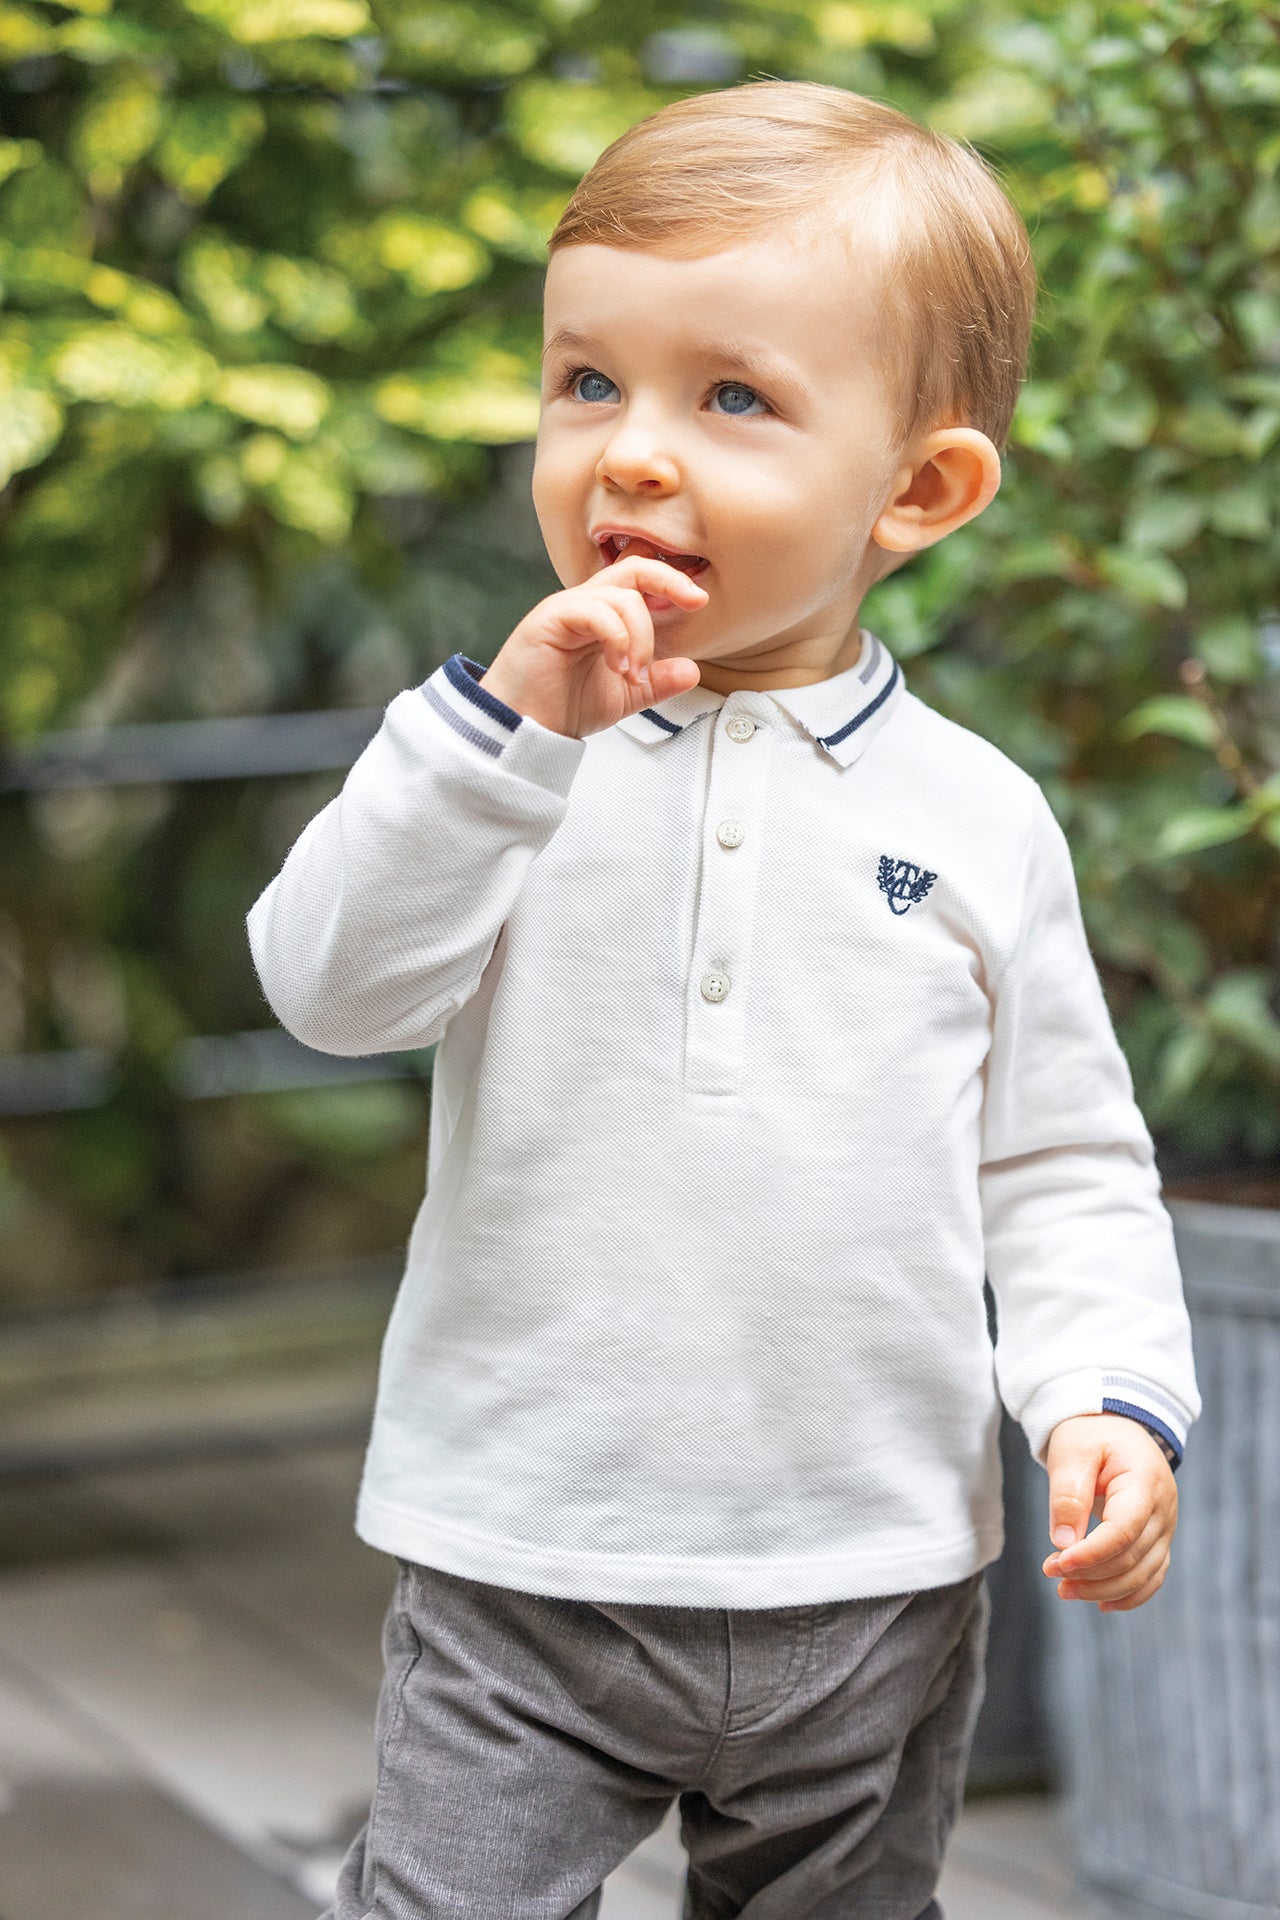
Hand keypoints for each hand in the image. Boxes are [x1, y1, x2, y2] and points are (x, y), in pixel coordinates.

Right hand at [479, 553, 708, 739]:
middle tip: (694, 604)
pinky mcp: (549, 619)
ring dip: (640, 638)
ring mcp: (566, 608)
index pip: (640, 579)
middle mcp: (585, 604)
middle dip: (670, 581)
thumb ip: (657, 682)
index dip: (672, 582)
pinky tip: (618, 667)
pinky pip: (594, 610)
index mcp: (602, 615)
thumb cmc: (563, 707)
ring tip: (633, 675)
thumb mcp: (624, 696)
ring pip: (620, 596)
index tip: (700, 601)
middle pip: (634, 568)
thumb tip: (693, 670)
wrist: (523, 728)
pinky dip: (617, 638)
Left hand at [1041, 1412, 1177, 1612]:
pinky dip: (1129, 1595)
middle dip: (1090, 1574)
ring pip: (1143, 1574)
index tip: (1057, 1564)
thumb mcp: (1072, 1451)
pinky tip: (1100, 1604)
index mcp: (1145, 1481)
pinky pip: (1152, 1576)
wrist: (1115, 1427)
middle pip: (1132, 1557)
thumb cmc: (1090, 1435)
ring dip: (1104, 1590)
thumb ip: (1068, 1494)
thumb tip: (1064, 1544)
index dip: (1091, 1554)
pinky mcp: (1159, 1539)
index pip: (1123, 1530)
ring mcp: (1166, 1527)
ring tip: (1064, 1589)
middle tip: (1050, 1572)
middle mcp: (1164, 1509)